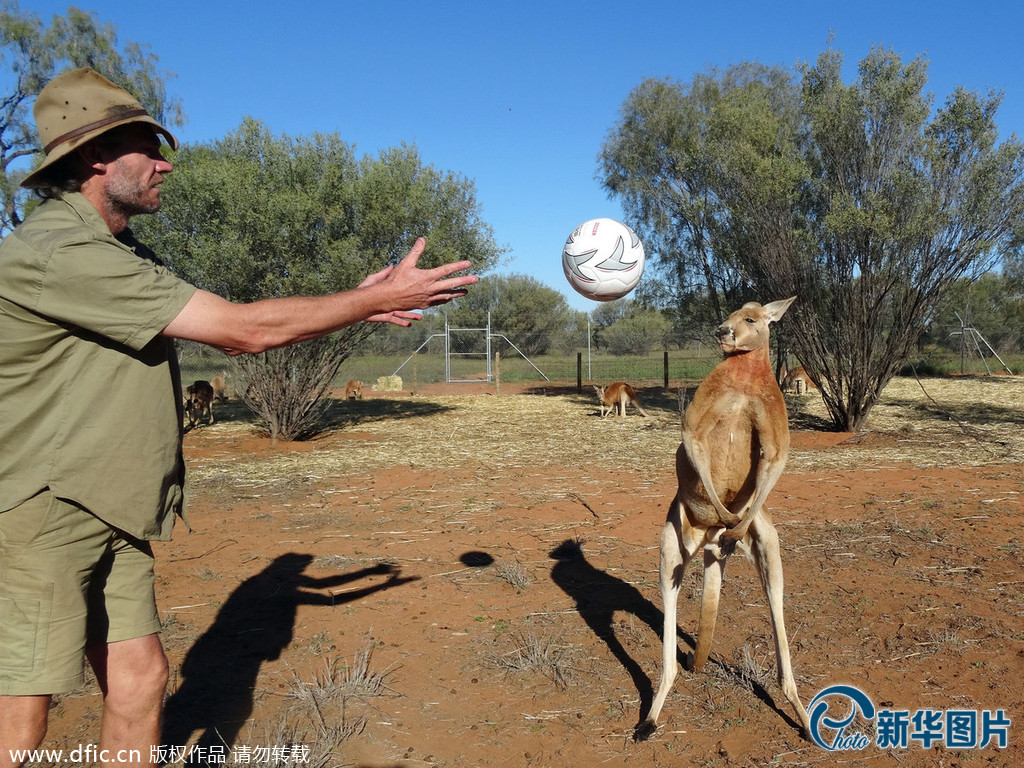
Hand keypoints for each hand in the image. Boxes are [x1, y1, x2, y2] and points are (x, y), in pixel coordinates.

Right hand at [360, 237, 476, 324]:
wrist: (388, 299)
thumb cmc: (395, 280)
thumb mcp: (405, 263)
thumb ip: (416, 251)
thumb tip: (422, 239)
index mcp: (427, 277)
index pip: (446, 270)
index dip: (458, 266)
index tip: (468, 263)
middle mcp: (430, 289)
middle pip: (451, 285)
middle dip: (465, 281)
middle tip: (476, 279)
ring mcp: (428, 298)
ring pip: (447, 296)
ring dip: (457, 293)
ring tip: (466, 291)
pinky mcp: (425, 305)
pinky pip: (439, 302)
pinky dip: (446, 299)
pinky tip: (449, 298)